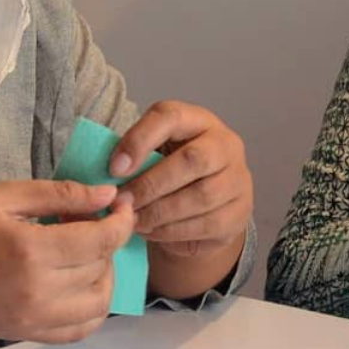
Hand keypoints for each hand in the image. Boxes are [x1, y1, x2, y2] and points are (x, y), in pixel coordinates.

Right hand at [0, 180, 135, 342]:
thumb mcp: (2, 196)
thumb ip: (59, 195)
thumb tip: (108, 195)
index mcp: (29, 251)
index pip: (101, 240)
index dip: (121, 220)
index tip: (122, 204)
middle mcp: (37, 291)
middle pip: (101, 268)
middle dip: (109, 241)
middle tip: (93, 221)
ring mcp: (32, 319)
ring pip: (99, 304)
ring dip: (106, 276)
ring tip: (89, 253)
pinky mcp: (25, 333)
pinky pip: (79, 330)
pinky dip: (92, 308)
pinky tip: (81, 283)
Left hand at [109, 100, 252, 257]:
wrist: (207, 204)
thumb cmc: (170, 171)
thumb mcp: (153, 153)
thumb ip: (134, 155)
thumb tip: (108, 174)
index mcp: (198, 120)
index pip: (170, 117)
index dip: (140, 140)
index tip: (114, 169)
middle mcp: (226, 144)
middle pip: (193, 160)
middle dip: (151, 184)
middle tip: (122, 201)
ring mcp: (238, 179)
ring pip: (201, 197)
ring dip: (160, 212)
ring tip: (133, 220)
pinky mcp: (240, 213)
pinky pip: (206, 225)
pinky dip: (173, 231)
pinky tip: (151, 231)